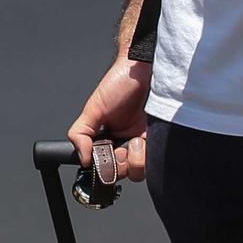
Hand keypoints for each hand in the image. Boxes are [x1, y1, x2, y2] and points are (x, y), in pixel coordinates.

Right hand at [68, 55, 152, 179]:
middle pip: (122, 174)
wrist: (145, 69)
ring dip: (135, 160)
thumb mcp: (93, 109)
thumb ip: (80, 134)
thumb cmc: (119, 83)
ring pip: (139, 172)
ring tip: (135, 140)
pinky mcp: (161, 141)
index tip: (103, 158)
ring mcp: (146, 144)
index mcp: (109, 138)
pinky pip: (157, 162)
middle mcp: (126, 143)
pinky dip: (149, 155)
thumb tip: (82, 159)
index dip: (104, 167)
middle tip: (120, 150)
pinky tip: (145, 138)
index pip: (104, 165)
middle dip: (119, 166)